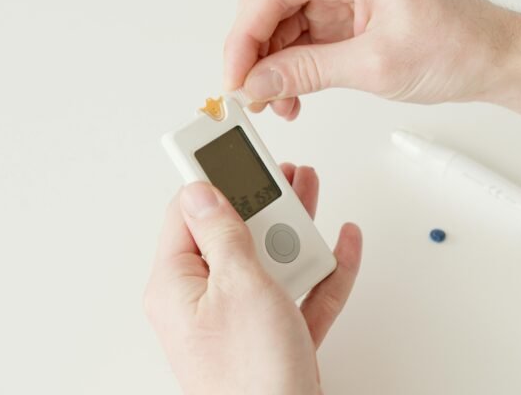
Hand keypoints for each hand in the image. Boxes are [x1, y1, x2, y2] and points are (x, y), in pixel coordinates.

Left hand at [145, 164, 362, 394]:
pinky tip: (341, 243)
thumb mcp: (238, 285)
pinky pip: (300, 293)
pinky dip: (323, 269)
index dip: (210, 179)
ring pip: (270, 260)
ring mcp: (243, 321)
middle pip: (235, 235)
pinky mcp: (276, 337)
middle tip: (281, 169)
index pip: (187, 215)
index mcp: (179, 284)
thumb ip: (223, 233)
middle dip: (264, 200)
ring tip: (311, 190)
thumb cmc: (251, 376)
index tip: (225, 149)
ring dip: (296, 228)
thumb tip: (200, 191)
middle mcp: (206, 301)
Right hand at [224, 0, 511, 113]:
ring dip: (274, 68)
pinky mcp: (348, 20)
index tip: (235, 75)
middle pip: (273, 8)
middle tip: (249, 94)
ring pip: (285, 28)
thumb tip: (259, 81)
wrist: (492, 60)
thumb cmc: (458, 43)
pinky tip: (291, 96)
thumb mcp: (375, 64)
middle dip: (256, 55)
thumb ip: (308, 71)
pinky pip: (305, 42)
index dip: (245, 36)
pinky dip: (294, 71)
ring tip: (275, 103)